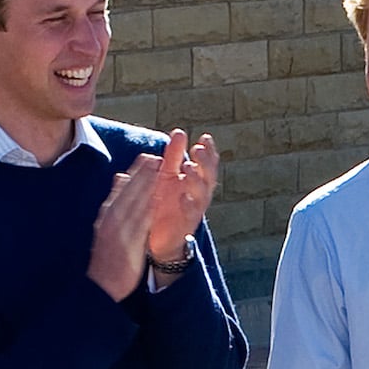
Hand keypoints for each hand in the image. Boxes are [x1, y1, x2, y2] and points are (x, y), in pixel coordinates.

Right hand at [87, 153, 160, 301]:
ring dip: (147, 184)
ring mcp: (121, 231)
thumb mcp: (104, 228)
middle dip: (143, 173)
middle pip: (129, 192)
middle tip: (156, 156)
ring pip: (136, 203)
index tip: (146, 158)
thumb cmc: (106, 258)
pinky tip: (158, 196)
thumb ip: (114, 203)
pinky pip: (141, 222)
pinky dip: (149, 207)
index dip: (135, 173)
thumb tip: (120, 178)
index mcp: (107, 216)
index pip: (122, 189)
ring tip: (159, 169)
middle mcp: (112, 220)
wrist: (101, 285)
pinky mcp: (130, 243)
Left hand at [149, 129, 218, 261]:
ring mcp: (194, 210)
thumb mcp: (168, 175)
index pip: (208, 163)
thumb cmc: (166, 202)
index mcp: (196, 181)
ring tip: (189, 167)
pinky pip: (190, 215)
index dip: (209, 151)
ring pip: (202, 194)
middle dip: (205, 163)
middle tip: (198, 150)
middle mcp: (199, 194)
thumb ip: (173, 155)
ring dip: (196, 180)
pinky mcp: (185, 224)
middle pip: (209, 177)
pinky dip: (188, 205)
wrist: (159, 237)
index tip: (205, 138)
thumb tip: (179, 131)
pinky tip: (183, 197)